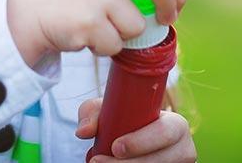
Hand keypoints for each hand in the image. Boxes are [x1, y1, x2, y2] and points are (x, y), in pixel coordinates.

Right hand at [7, 0, 185, 66]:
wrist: (29, 10)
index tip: (168, 11)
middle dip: (169, 9)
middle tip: (161, 23)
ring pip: (137, 27)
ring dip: (121, 36)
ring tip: (96, 25)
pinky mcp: (89, 20)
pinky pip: (115, 46)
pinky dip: (103, 48)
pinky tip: (83, 33)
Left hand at [75, 95, 195, 160]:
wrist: (135, 139)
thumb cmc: (124, 118)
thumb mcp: (110, 109)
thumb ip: (92, 114)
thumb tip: (82, 132)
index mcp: (176, 125)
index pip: (164, 132)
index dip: (141, 142)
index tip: (115, 147)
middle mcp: (184, 149)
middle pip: (159, 161)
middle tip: (98, 161)